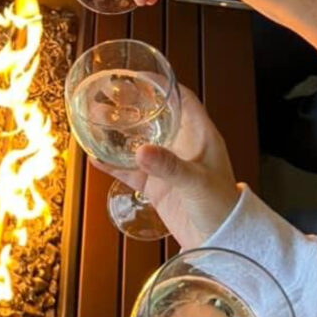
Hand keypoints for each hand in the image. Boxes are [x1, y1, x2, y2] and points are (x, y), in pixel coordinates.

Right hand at [90, 86, 238, 247]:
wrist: (221, 242)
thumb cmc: (221, 206)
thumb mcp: (196, 182)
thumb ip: (169, 167)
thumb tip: (140, 152)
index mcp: (200, 135)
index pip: (182, 99)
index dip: (163, 84)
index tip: (139, 74)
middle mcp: (181, 145)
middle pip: (154, 116)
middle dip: (133, 103)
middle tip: (109, 92)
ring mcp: (166, 165)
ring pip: (137, 141)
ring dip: (118, 132)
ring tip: (95, 118)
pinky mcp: (155, 186)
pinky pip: (130, 171)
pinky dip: (113, 165)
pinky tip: (95, 157)